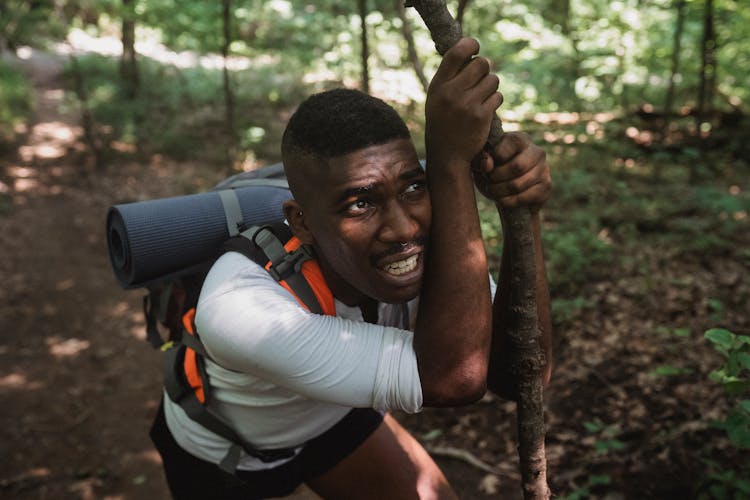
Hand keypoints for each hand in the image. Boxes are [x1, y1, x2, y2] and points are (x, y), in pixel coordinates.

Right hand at [425, 38, 502, 167]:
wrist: (447, 155)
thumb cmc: (443, 122)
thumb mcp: (437, 98)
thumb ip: (449, 76)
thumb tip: (470, 50)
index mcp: (438, 85)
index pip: (457, 52)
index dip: (471, 44)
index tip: (475, 48)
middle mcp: (451, 92)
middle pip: (481, 63)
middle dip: (485, 69)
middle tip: (480, 79)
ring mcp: (467, 104)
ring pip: (493, 80)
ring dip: (491, 87)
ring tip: (481, 98)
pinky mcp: (481, 116)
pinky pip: (498, 96)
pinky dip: (495, 101)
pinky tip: (485, 110)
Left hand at [473, 132, 550, 211]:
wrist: (504, 194)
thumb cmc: (491, 172)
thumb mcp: (480, 165)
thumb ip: (480, 160)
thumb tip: (487, 162)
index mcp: (520, 139)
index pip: (512, 142)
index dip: (496, 156)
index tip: (487, 165)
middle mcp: (537, 152)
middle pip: (517, 166)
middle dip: (497, 178)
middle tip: (488, 182)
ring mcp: (544, 170)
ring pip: (518, 185)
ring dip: (500, 192)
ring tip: (493, 191)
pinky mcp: (545, 188)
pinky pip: (524, 198)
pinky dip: (508, 202)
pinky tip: (502, 200)